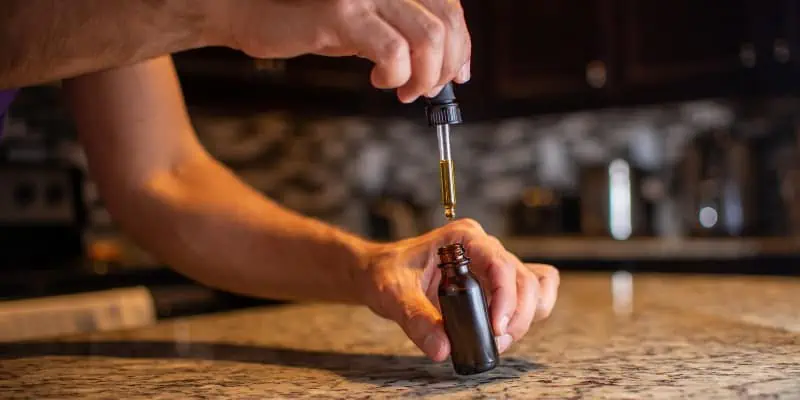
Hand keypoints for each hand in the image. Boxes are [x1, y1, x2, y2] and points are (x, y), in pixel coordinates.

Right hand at [223, 0, 470, 102]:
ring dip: (423, 77)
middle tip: (422, 91)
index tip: (457, 76)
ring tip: (403, 89)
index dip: (462, 46)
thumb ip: (410, 36)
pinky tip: (379, 80)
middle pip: (446, 25)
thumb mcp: (374, 26)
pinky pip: (393, 51)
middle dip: (443, 68)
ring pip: (428, 39)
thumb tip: (451, 68)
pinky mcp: (343, 12)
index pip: (451, 10)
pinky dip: (396, 75)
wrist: (259, 14)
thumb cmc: (318, 22)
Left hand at [357, 219, 559, 360]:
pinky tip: (505, 328)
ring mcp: (493, 264)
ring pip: (534, 286)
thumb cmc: (386, 272)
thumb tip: (443, 349)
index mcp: (463, 238)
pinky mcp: (496, 283)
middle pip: (524, 279)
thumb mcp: (393, 294)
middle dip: (517, 315)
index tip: (495, 328)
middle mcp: (484, 247)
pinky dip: (529, 312)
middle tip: (494, 341)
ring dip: (524, 317)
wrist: (378, 272)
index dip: (506, 298)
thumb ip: (417, 320)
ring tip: (497, 338)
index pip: (500, 264)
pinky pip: (532, 291)